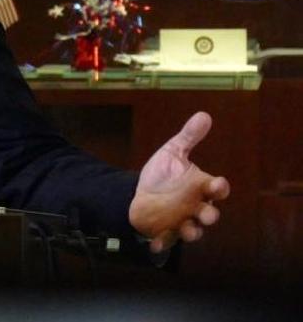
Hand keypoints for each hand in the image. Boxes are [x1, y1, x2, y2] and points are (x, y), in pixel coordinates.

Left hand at [129, 111, 230, 252]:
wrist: (138, 192)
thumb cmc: (162, 175)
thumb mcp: (172, 153)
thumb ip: (188, 137)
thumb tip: (204, 115)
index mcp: (200, 187)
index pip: (217, 189)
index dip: (219, 188)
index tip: (216, 185)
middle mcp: (195, 206)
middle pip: (209, 214)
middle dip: (210, 215)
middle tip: (206, 214)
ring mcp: (181, 221)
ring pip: (193, 231)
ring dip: (192, 232)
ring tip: (187, 230)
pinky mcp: (164, 232)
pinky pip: (166, 240)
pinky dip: (162, 243)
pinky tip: (154, 242)